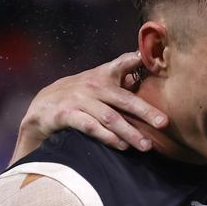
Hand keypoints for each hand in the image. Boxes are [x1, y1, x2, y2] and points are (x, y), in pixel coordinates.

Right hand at [12, 52, 167, 162]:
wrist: (42, 108)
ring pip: (110, 118)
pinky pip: (90, 127)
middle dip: (145, 111)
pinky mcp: (66, 115)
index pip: (121, 64)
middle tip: (164, 123)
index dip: (135, 60)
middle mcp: (93, 86)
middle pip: (124, 99)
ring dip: (130, 132)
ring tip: (146, 145)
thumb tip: (144, 71)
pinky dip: (107, 137)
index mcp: (103, 75)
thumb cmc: (80, 96)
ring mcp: (79, 100)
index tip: (149, 59)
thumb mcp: (99, 82)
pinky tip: (122, 146)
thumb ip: (121, 77)